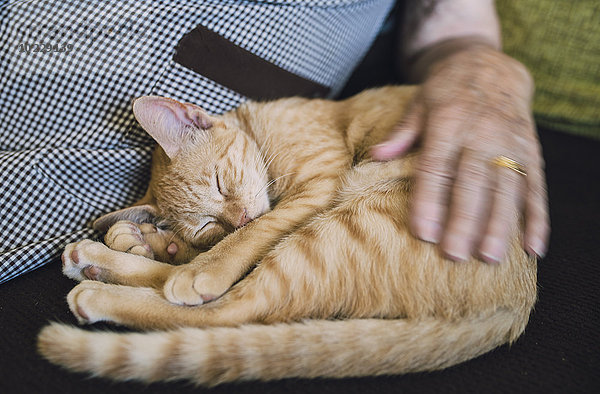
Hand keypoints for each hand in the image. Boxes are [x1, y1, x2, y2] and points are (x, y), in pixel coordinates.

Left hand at [373, 44, 548, 262]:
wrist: (492, 67)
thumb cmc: (447, 92)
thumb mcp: (420, 104)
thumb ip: (402, 133)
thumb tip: (376, 155)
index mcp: (449, 122)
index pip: (437, 166)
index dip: (429, 200)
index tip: (423, 233)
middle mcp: (483, 134)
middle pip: (473, 183)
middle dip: (464, 221)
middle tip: (455, 255)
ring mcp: (511, 144)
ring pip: (506, 189)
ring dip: (500, 225)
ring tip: (490, 257)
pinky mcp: (531, 152)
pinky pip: (536, 187)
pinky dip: (538, 218)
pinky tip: (534, 247)